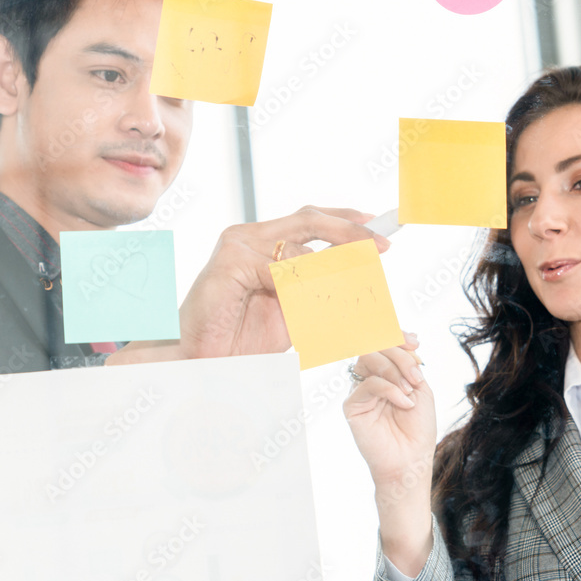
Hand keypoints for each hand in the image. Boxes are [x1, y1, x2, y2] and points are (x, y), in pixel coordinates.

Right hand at [108, 206, 388, 364]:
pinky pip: (279, 273)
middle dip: (349, 232)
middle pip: (309, 220)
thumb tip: (362, 287)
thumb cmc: (241, 338)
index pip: (312, 220)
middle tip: (380, 246)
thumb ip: (319, 293)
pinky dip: (302, 292)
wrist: (201, 360)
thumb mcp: (293, 312)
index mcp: (264, 242)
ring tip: (351, 299)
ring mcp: (238, 245)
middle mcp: (250, 236)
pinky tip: (312, 310)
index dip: (347, 221)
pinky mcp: (229, 262)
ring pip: (298, 252)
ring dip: (330, 278)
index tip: (379, 228)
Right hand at [344, 333, 436, 576]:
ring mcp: (360, 390)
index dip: (398, 336)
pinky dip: (389, 389)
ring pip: (368, 358)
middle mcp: (372, 377)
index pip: (385, 343)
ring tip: (410, 389)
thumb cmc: (418, 428)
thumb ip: (410, 364)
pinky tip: (403, 403)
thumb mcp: (421, 389)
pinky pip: (367, 384)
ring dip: (395, 369)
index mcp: (388, 372)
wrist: (411, 460)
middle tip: (416, 376)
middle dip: (400, 355)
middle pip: (376, 345)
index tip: (415, 342)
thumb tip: (404, 344)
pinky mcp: (352, 405)